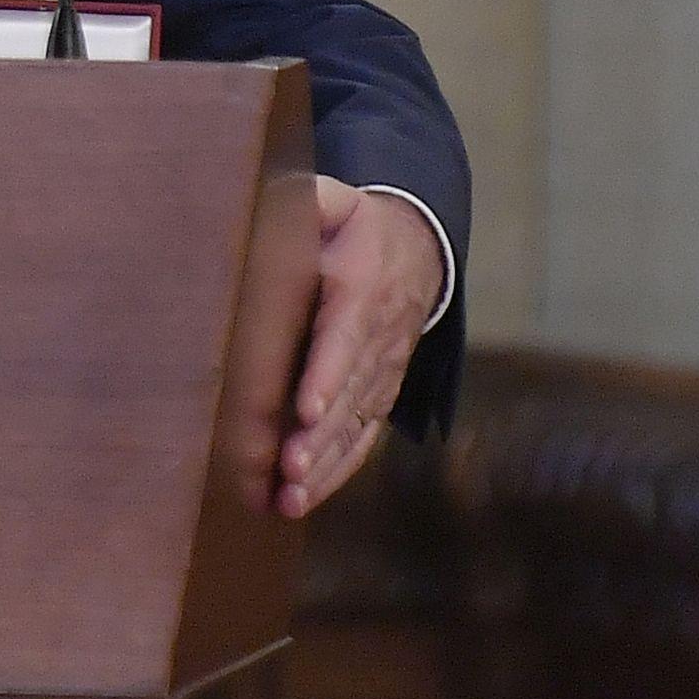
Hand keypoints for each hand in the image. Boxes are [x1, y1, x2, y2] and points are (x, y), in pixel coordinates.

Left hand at [278, 180, 442, 517]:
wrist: (415, 252)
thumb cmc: (356, 228)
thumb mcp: (335, 202)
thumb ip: (311, 200)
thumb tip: (284, 199)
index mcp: (364, 291)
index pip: (346, 338)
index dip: (328, 375)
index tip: (304, 409)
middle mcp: (380, 341)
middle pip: (350, 397)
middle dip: (319, 437)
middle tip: (287, 470)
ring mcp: (383, 375)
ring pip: (356, 427)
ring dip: (323, 466)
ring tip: (288, 498)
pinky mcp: (377, 396)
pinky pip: (361, 439)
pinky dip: (335, 471)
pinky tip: (302, 499)